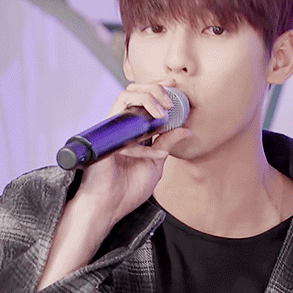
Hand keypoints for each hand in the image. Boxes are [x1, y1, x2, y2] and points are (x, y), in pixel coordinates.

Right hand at [75, 77, 191, 228]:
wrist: (108, 206)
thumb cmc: (127, 190)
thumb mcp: (156, 163)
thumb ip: (167, 143)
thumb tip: (185, 129)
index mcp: (135, 132)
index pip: (145, 101)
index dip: (159, 89)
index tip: (175, 85)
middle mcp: (123, 127)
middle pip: (135, 91)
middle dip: (156, 87)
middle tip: (172, 99)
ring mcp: (114, 128)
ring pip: (127, 94)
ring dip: (149, 95)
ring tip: (164, 110)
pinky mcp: (107, 131)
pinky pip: (122, 112)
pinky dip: (141, 114)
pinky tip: (155, 126)